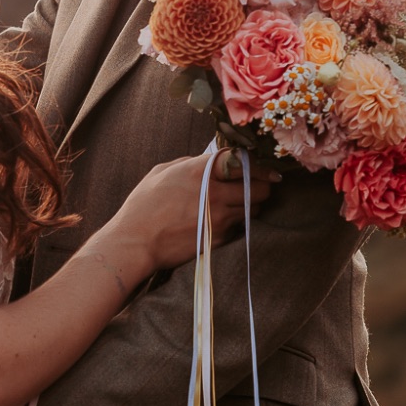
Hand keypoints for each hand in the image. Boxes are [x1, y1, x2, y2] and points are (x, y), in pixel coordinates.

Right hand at [106, 149, 278, 272]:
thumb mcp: (162, 172)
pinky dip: (234, 223)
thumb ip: (189, 163)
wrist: (137, 242)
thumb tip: (207, 162)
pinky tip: (220, 221)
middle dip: (261, 187)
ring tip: (236, 204)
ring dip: (249, 205)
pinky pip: (238, 227)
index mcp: (201, 170)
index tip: (268, 171)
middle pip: (259, 189)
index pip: (244, 162)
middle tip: (258, 187)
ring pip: (253, 209)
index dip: (260, 166)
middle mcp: (216, 192)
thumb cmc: (144, 205)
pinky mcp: (219, 238)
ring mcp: (220, 217)